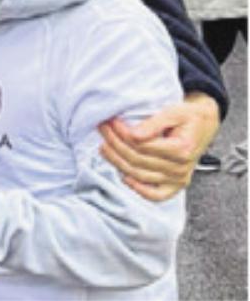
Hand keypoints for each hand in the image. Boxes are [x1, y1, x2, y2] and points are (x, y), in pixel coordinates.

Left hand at [99, 92, 220, 200]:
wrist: (203, 125)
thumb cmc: (188, 117)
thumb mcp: (174, 112)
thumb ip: (154, 123)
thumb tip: (133, 134)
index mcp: (182, 149)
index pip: (143, 145)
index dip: (122, 134)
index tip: (111, 122)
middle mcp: (181, 168)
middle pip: (137, 160)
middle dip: (115, 143)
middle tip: (103, 129)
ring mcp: (178, 179)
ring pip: (139, 175)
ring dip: (117, 161)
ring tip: (104, 146)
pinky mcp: (175, 186)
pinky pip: (155, 195)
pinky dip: (138, 189)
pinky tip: (123, 176)